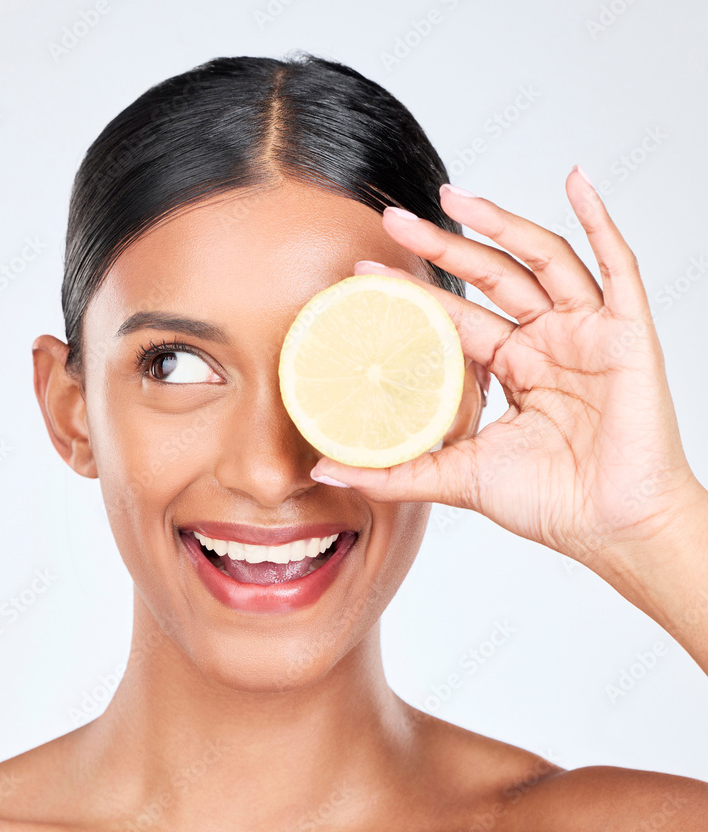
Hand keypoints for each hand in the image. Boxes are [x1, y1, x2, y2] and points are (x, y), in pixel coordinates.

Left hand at [311, 168, 705, 585]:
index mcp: (512, 368)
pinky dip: (600, 219)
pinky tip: (574, 181)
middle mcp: (547, 341)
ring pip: (540, 259)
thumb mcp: (457, 478)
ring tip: (450, 198)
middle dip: (441, 245)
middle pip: (490, 276)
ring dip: (498, 223)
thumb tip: (322, 469)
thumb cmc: (550, 503)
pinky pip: (617, 265)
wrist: (611, 530)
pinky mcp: (627, 333)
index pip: (455, 316)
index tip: (364, 272)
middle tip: (392, 219)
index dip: (414, 292)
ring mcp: (587, 333)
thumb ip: (393, 471)